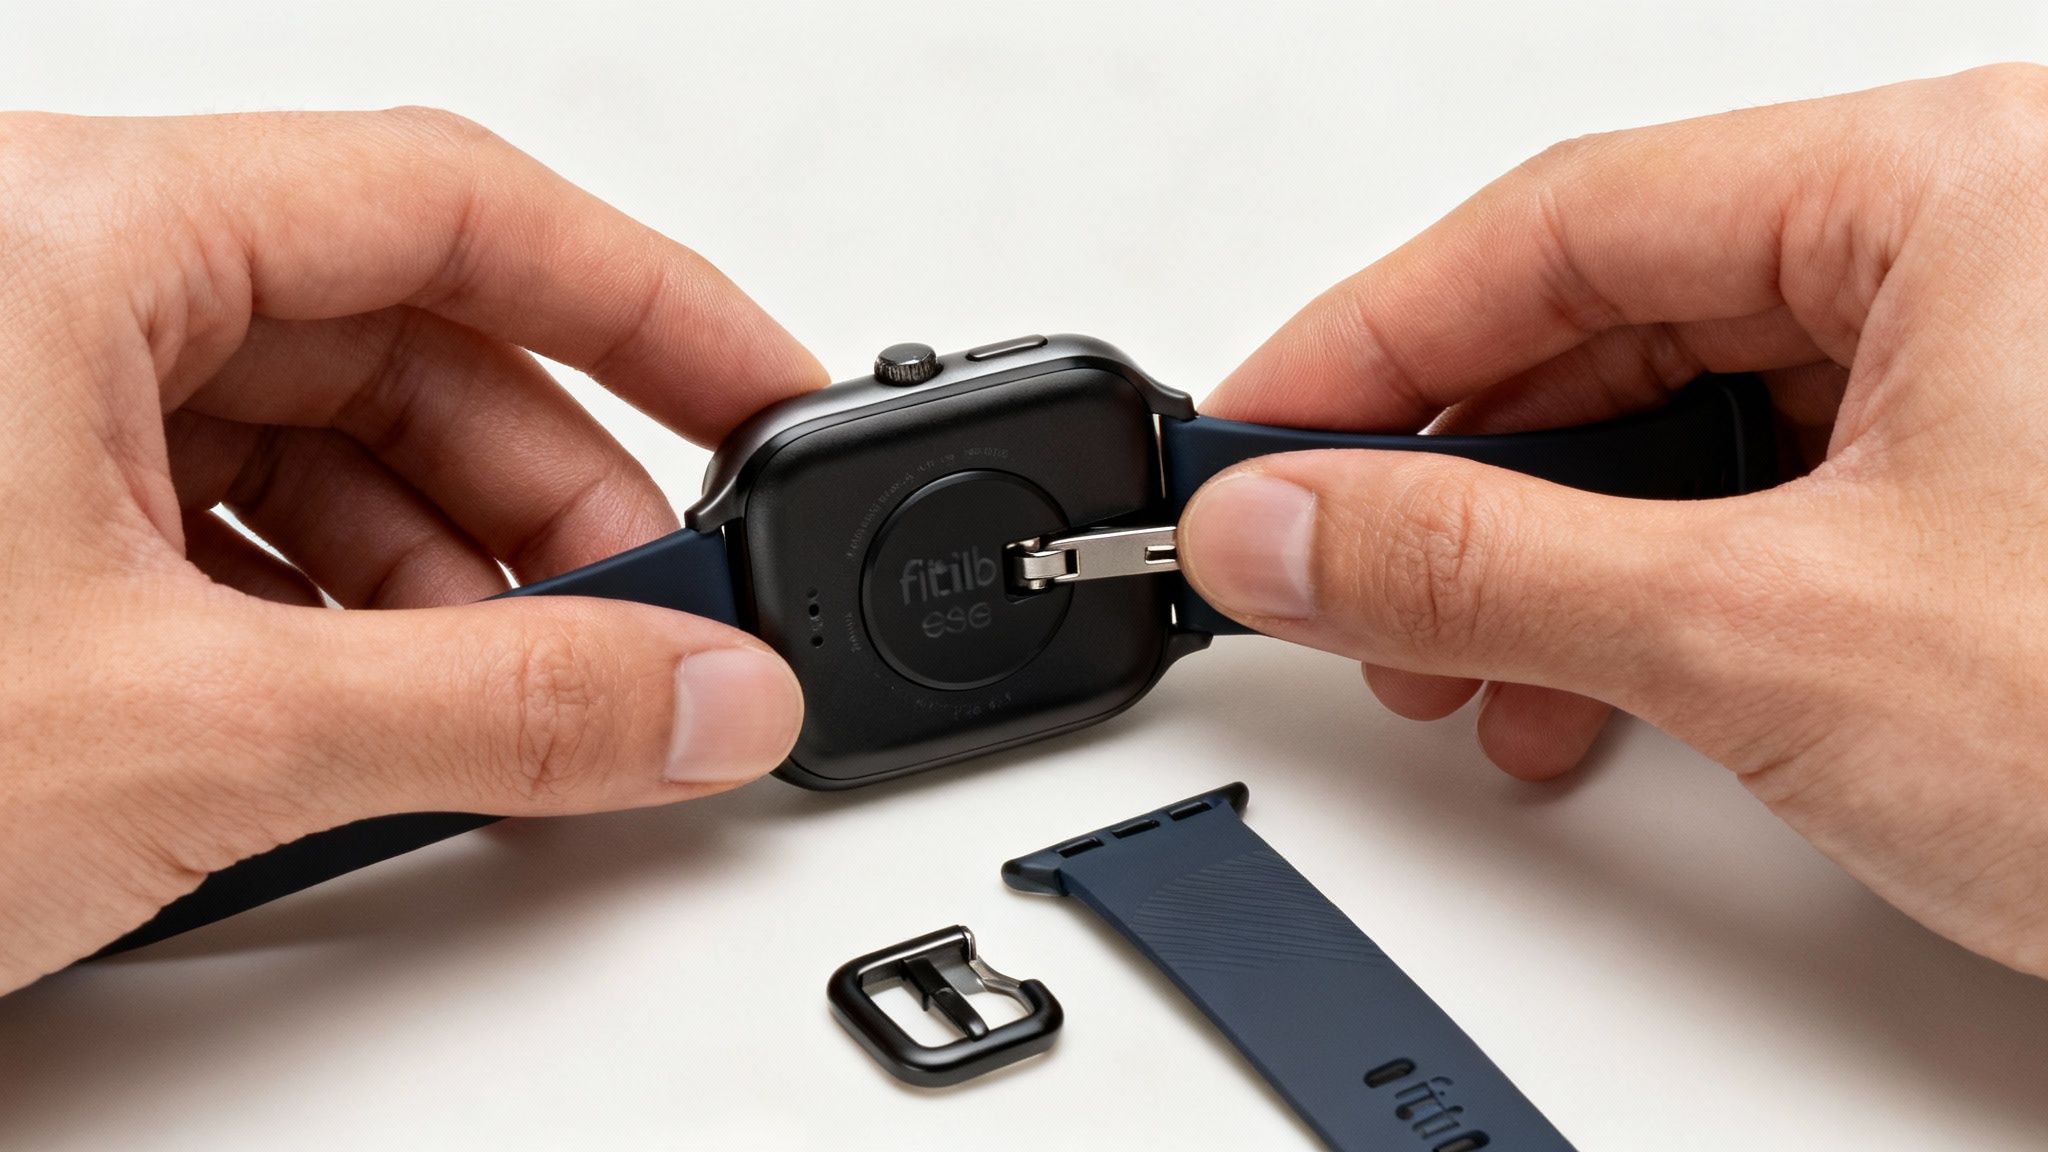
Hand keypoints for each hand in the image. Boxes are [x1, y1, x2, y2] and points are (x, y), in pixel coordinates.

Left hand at [0, 110, 822, 990]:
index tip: (768, 394)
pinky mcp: (4, 517)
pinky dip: (347, 622)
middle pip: (399, 340)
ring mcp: (16, 401)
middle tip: (658, 631)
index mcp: (68, 238)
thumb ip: (498, 714)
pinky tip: (390, 722)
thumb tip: (705, 697)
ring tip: (529, 712)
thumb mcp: (186, 731)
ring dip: (454, 580)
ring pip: (322, 446)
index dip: (648, 299)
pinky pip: (238, 526)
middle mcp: (40, 285)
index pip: (452, 204)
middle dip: (551, 498)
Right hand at [1177, 65, 2047, 976]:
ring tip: (1465, 675)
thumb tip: (1289, 526)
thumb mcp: (1773, 637)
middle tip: (1328, 573)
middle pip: (1617, 320)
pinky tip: (1601, 689)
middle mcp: (1995, 248)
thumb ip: (1482, 565)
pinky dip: (1656, 597)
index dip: (1370, 340)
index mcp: (1964, 186)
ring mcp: (2009, 372)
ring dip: (1545, 555)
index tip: (1251, 436)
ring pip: (1688, 423)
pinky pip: (1772, 498)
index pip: (1563, 222)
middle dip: (1453, 473)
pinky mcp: (2008, 493)